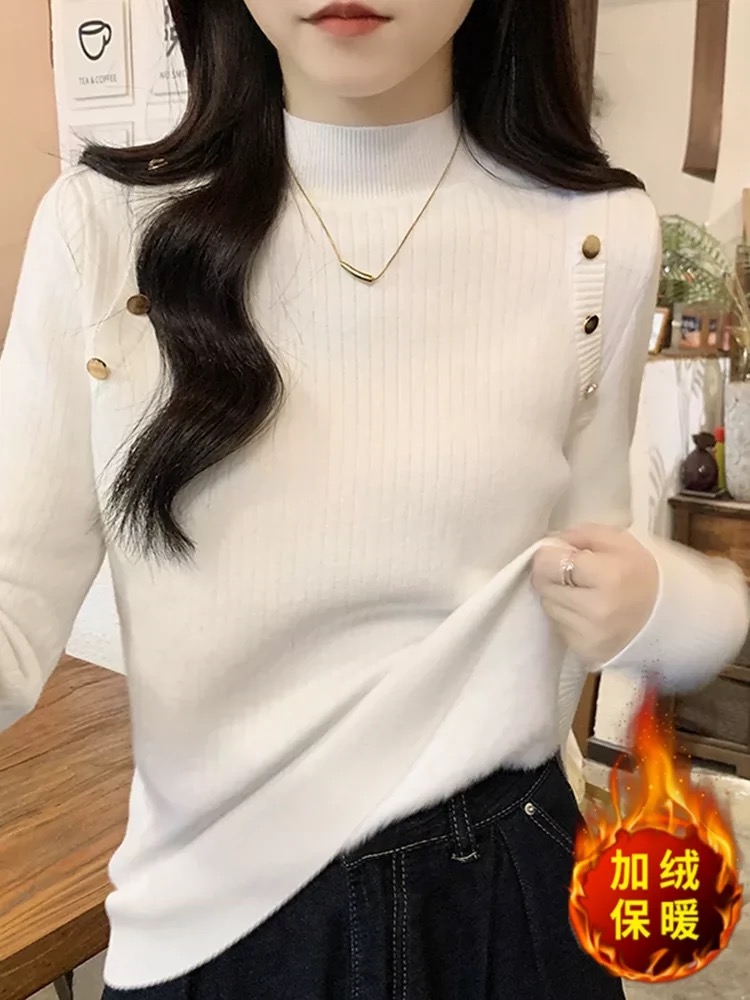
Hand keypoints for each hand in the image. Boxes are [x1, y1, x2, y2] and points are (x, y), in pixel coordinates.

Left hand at [531, 524, 658, 664]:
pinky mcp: (586, 651)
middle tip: (574, 572)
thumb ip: (580, 535)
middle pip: (542, 584)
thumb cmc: (641, 572)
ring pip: (548, 605)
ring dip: (558, 595)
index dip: (550, 553)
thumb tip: (549, 543)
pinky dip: (567, 615)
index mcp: (609, 576)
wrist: (669, 617)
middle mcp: (597, 610)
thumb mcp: (619, 540)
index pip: (548, 562)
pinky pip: (558, 626)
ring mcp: (590, 635)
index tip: (560, 552)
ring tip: (584, 592)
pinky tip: (588, 611)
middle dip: (552, 574)